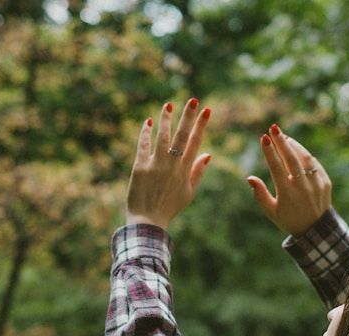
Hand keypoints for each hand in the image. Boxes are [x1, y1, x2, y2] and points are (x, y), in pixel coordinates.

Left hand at [126, 98, 211, 229]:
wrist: (148, 221)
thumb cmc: (169, 207)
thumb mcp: (189, 192)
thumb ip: (198, 172)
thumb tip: (208, 154)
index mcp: (185, 171)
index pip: (195, 143)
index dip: (201, 125)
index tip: (206, 110)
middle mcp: (172, 165)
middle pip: (181, 136)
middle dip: (188, 117)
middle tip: (193, 100)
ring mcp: (156, 165)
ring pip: (162, 137)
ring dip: (166, 120)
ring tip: (169, 105)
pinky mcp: (140, 167)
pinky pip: (143, 145)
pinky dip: (145, 133)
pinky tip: (147, 122)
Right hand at [247, 124, 331, 235]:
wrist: (316, 230)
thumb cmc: (288, 219)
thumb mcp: (271, 211)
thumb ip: (259, 194)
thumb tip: (250, 178)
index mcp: (287, 194)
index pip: (276, 168)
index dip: (269, 152)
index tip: (263, 138)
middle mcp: (302, 187)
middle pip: (291, 159)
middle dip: (281, 141)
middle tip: (273, 128)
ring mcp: (316, 184)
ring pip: (305, 158)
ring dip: (294, 145)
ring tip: (284, 137)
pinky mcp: (325, 182)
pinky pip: (314, 164)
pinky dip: (304, 155)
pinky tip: (296, 149)